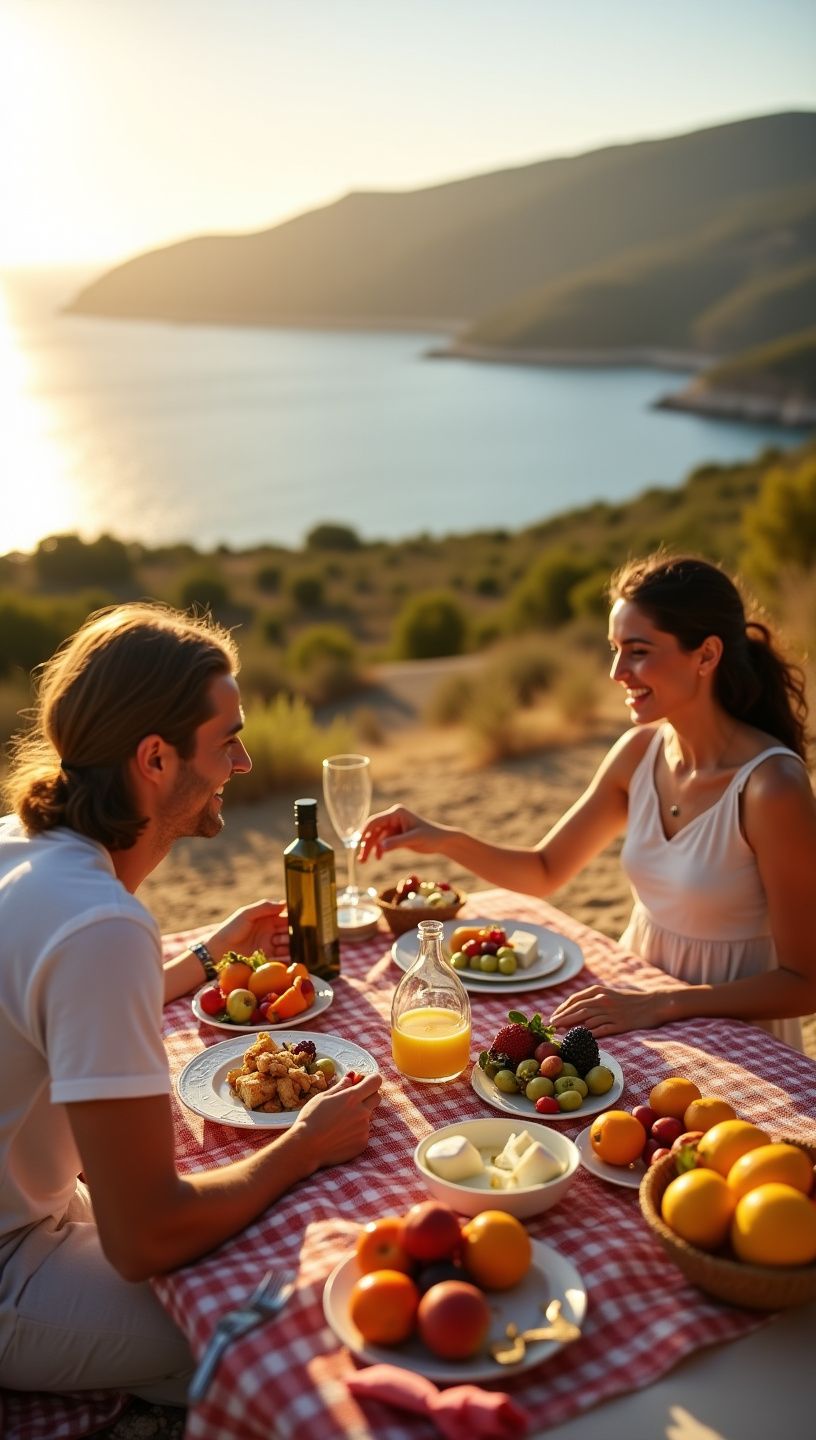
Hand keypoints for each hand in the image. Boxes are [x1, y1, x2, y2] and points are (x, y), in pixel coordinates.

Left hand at [206, 900, 288, 963]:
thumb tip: (285, 903)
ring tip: (279, 945)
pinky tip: (286, 957)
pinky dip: (286, 958)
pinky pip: (281, 959)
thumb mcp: (246, 913)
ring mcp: (270, 946)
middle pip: (289, 932)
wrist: (217, 950)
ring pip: (287, 946)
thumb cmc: (230, 929)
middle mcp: (271, 933)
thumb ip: (264, 907)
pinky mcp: (267, 959)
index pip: (285, 918)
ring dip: (289, 946)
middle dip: (290, 934)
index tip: (295, 922)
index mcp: (267, 919)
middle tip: (281, 936)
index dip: (291, 920)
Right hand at [289, 1072, 381, 1168]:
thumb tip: (351, 1078)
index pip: (375, 1081)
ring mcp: (364, 1129)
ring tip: (339, 1123)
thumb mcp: (323, 1097)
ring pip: (368, 1117)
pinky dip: (356, 1131)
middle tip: (352, 1101)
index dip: (371, 1080)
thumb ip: (340, 1087)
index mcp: (352, 1098)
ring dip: (359, 1115)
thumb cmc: (311, 1119)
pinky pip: (364, 1132)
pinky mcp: (363, 1144)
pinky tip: (340, 1135)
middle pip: (377, 1097)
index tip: (363, 1082)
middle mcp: (362, 1112)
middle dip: (368, 1095)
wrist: (307, 1148)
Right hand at [358, 805, 441, 861]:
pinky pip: (383, 842)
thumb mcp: (414, 839)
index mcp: (396, 813)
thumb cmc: (431, 836)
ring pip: (377, 837)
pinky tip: (378, 858)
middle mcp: (393, 818)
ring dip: (370, 849)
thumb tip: (380, 847)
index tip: (357, 844)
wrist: (442, 841)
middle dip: (366, 844)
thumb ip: (397, 842)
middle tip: (360, 859)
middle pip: (373, 830)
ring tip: (363, 862)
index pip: (375, 821)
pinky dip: (379, 850)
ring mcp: (394, 826)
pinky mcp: (396, 835)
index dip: (364, 832)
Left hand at [549, 983, 665, 1037]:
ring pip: (587, 1019)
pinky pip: (601, 1029)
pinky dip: (589, 1034)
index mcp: (600, 991)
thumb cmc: (630, 1000)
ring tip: (560, 1033)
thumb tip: (574, 1010)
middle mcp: (604, 1000)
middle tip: (551, 1026)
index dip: (562, 1009)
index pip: (575, 999)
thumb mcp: (610, 994)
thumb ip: (593, 999)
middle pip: (578, 1009)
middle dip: (562, 1018)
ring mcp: (612, 1013)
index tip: (554, 1016)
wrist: (653, 1003)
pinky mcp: (620, 1024)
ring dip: (571, 1026)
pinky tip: (579, 1039)